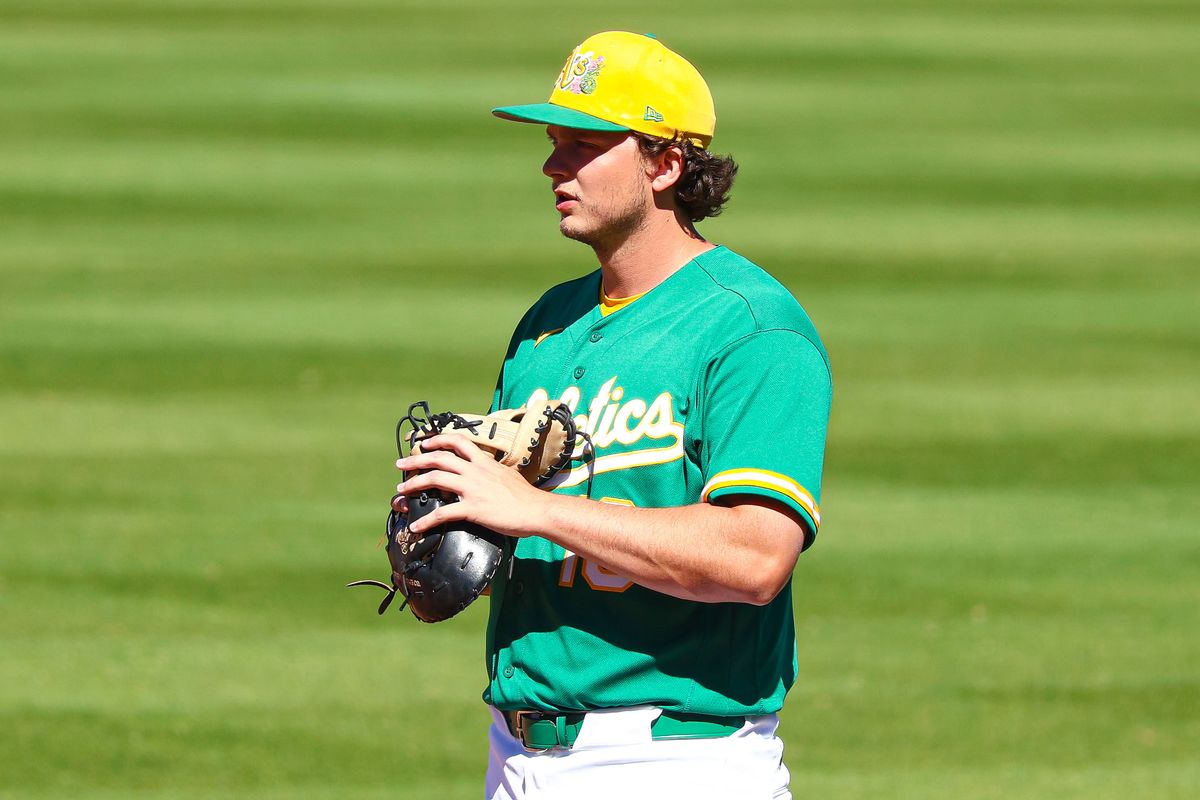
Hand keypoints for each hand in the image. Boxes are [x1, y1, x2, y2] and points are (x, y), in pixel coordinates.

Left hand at [393, 433, 549, 537]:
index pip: (458, 442)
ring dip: (414, 484)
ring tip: (401, 491)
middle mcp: (475, 471)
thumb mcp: (507, 475)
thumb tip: (486, 474)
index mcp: (484, 462)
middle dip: (416, 460)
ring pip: (435, 479)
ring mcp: (472, 489)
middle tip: (401, 465)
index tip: (424, 443)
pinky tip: (417, 526)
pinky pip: (443, 513)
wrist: (537, 510)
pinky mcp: (473, 508)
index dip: (438, 440)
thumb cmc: (526, 497)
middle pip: (439, 458)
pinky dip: (426, 521)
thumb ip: (492, 473)